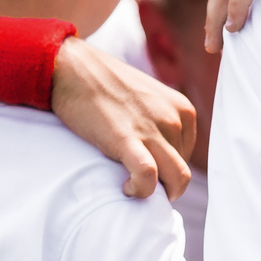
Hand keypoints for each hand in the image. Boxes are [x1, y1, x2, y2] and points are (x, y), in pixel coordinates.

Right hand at [52, 39, 195, 198]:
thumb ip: (161, 122)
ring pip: (176, 179)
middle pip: (182, 171)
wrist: (73, 68)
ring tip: (133, 187)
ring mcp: (152, 128)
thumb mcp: (148, 99)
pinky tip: (128, 188)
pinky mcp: (126, 138)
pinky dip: (141, 190)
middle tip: (140, 185)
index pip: (187, 155)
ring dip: (157, 192)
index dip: (167, 169)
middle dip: (165, 186)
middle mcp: (174, 119)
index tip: (146, 169)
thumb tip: (162, 156)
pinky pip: (148, 175)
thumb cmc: (106, 86)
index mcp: (183, 109)